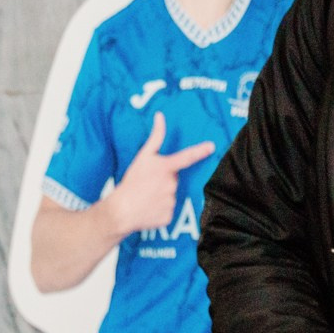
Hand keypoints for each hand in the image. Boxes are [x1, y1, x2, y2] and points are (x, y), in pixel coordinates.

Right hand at [99, 112, 214, 235]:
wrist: (121, 210)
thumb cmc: (132, 181)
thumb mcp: (142, 156)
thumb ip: (155, 136)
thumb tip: (160, 116)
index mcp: (166, 168)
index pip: (187, 157)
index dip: (201, 151)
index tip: (212, 146)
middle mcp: (172, 184)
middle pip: (175, 179)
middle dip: (166, 180)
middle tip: (150, 183)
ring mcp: (172, 201)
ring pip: (172, 195)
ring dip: (163, 194)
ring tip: (148, 196)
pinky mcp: (170, 216)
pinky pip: (169, 210)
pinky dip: (161, 208)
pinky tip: (150, 207)